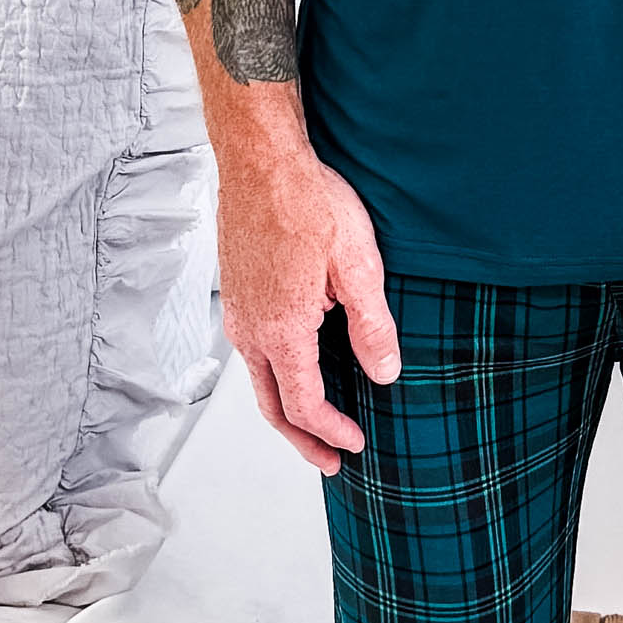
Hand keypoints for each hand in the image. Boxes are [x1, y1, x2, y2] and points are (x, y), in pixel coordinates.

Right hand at [215, 148, 400, 474]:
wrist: (260, 161)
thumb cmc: (307, 202)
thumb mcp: (357, 265)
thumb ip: (372, 326)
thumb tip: (385, 373)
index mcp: (282, 330)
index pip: (303, 404)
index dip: (330, 432)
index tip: (355, 446)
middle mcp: (251, 329)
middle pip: (272, 404)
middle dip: (301, 439)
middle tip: (329, 461)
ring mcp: (239, 311)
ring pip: (259, 378)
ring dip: (286, 408)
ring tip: (313, 422)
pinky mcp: (237, 293)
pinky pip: (253, 350)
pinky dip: (275, 374)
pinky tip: (296, 364)